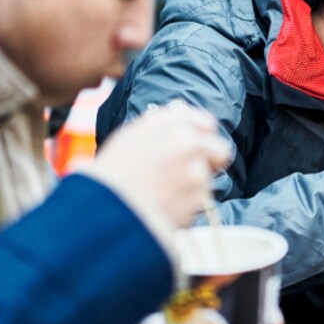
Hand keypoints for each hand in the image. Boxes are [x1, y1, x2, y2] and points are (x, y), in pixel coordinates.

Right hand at [83, 101, 231, 226]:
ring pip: (207, 180)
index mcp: (170, 122)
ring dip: (192, 189)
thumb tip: (182, 115)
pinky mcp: (199, 200)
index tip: (194, 147)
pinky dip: (185, 209)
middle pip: (220, 150)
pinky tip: (162, 209)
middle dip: (210, 162)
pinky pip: (198, 205)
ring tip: (161, 196)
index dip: (201, 137)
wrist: (104, 209)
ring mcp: (197, 171)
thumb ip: (161, 126)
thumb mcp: (130, 136)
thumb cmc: (109, 173)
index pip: (205, 122)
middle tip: (190, 174)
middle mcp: (188, 141)